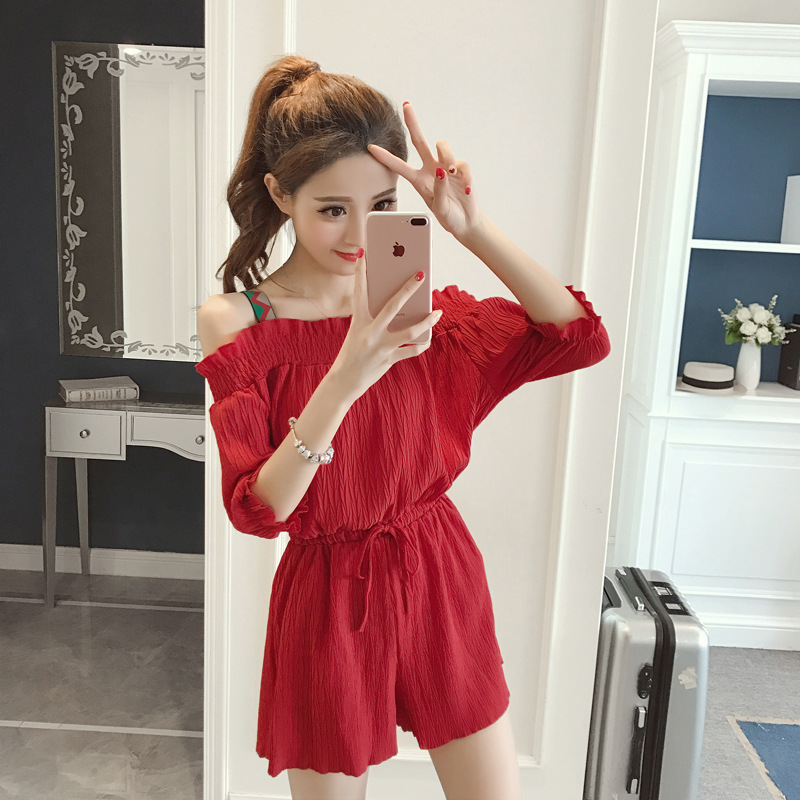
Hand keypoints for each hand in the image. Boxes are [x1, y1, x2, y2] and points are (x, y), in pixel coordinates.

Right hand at [330, 256, 441, 400]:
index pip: (359, 292)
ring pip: (409, 331)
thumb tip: (396, 308)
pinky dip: (421, 345)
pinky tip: (428, 339)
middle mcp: (369, 332)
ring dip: (426, 321)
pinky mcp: (388, 360)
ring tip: (438, 313)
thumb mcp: (356, 333)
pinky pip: (410, 351)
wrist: (343, 382)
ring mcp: (380, 346)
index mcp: (358, 321)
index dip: (361, 273)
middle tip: (421, 274)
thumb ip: (372, 320)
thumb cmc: (351, 354)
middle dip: (408, 289)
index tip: (364, 255)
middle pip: (393, 306)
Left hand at [368, 102, 481, 239]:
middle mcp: (430, 169)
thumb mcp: (439, 208)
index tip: (371, 148)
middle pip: (419, 141)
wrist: (466, 221)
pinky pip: (462, 164)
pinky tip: (465, 187)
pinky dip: (464, 176)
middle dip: (413, 122)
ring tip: (452, 173)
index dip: (386, 157)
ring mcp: (446, 167)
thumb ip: (439, 189)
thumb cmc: (448, 215)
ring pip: (442, 146)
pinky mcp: (461, 169)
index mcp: (418, 181)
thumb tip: (443, 170)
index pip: (399, 166)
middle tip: (406, 106)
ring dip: (447, 155)